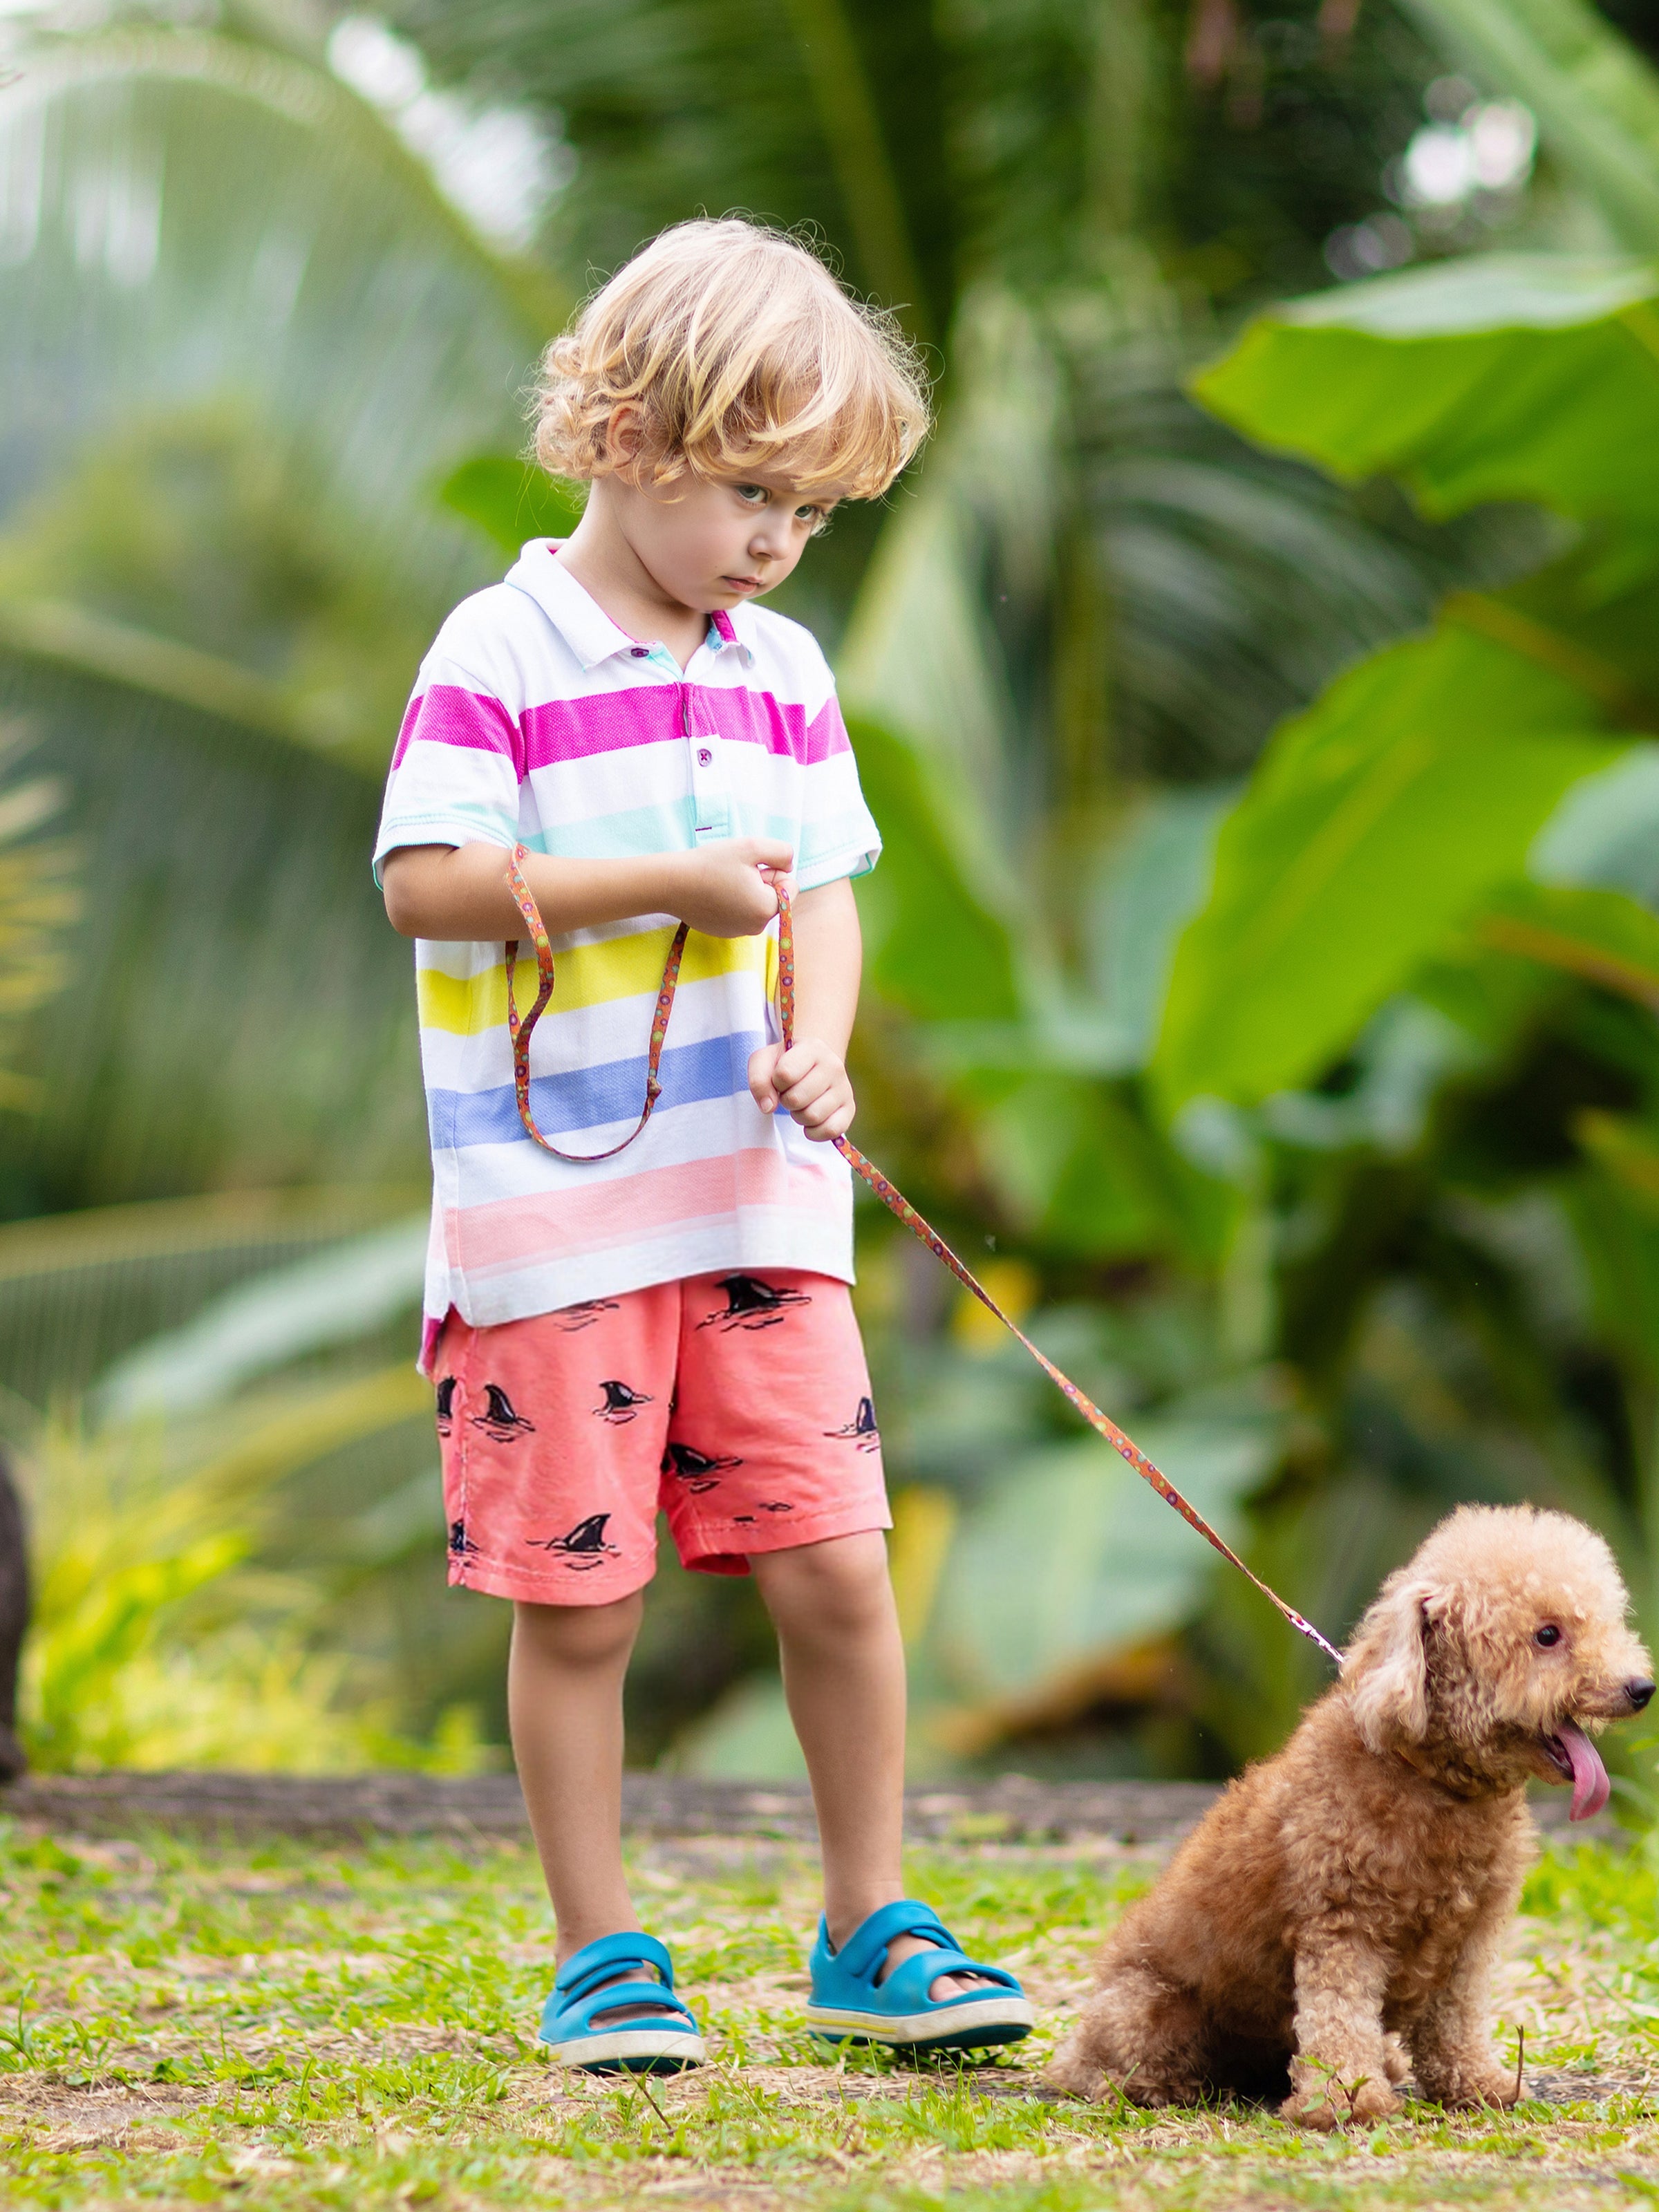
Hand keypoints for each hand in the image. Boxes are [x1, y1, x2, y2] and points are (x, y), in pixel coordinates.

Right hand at [661, 839, 792, 936]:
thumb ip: (781, 852)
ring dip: (746, 890)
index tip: (749, 868)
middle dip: (761, 882)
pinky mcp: (723, 932)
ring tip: (722, 881)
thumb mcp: (752, 846)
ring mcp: (738, 932)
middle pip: (773, 897)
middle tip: (735, 872)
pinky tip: (713, 892)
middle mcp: (756, 927)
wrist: (671, 883)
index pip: (790, 886)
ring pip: (755, 904)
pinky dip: (732, 901)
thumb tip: (789, 865)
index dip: (773, 871)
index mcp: (767, 909)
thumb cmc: (711, 863)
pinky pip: (739, 913)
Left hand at [748, 1036, 854, 1141]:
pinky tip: (810, 1121)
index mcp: (812, 1048)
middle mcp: (833, 1066)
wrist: (812, 1066)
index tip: (779, 1079)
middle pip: (797, 1099)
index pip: (785, 1074)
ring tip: (801, 1104)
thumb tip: (768, 1107)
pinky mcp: (849, 1109)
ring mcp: (844, 1088)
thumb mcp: (764, 1060)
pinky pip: (830, 1130)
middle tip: (789, 1094)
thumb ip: (759, 1079)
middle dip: (786, 1101)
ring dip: (798, 1116)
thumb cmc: (784, 1063)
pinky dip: (814, 1132)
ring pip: (812, 1116)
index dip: (775, 1083)